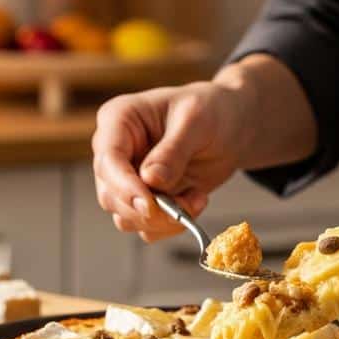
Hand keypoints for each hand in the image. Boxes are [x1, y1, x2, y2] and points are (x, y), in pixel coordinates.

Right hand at [92, 81, 248, 241]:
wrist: (230, 127)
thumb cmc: (211, 111)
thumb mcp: (197, 121)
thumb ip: (173, 151)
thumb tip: (150, 180)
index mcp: (119, 120)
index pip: (109, 160)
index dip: (124, 186)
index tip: (149, 204)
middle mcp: (115, 152)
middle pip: (111, 195)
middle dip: (149, 209)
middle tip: (188, 204)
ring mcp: (127, 179)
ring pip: (126, 217)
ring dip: (164, 219)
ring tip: (197, 198)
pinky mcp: (143, 200)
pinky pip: (146, 227)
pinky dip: (171, 225)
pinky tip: (195, 201)